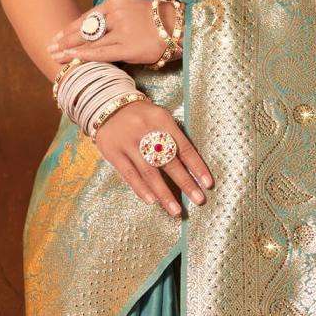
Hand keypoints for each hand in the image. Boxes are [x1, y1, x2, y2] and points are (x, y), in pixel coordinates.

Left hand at [48, 0, 182, 68]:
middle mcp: (116, 14)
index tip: (60, 34)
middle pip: (85, 28)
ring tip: (55, 55)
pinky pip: (102, 52)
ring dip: (70, 49)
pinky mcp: (129, 47)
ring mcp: (122, 30)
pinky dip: (85, 55)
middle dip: (66, 38)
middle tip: (50, 45)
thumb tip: (103, 29)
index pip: (89, 16)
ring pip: (90, 41)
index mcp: (117, 2)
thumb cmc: (161, 20)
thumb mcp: (136, 8)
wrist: (182, 25)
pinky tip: (72, 58)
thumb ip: (118, 16)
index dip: (73, 27)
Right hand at [94, 100, 212, 214]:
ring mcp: (128, 142)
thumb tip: (191, 168)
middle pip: (168, 161)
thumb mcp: (160, 118)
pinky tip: (151, 201)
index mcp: (162, 120)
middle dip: (185, 182)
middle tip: (198, 200)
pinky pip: (129, 174)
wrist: (107, 105)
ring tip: (175, 210)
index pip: (183, 147)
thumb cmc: (142, 117)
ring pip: (149, 172)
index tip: (208, 184)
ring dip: (163, 193)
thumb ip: (173, 138)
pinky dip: (141, 188)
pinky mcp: (113, 152)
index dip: (196, 166)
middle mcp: (146, 130)